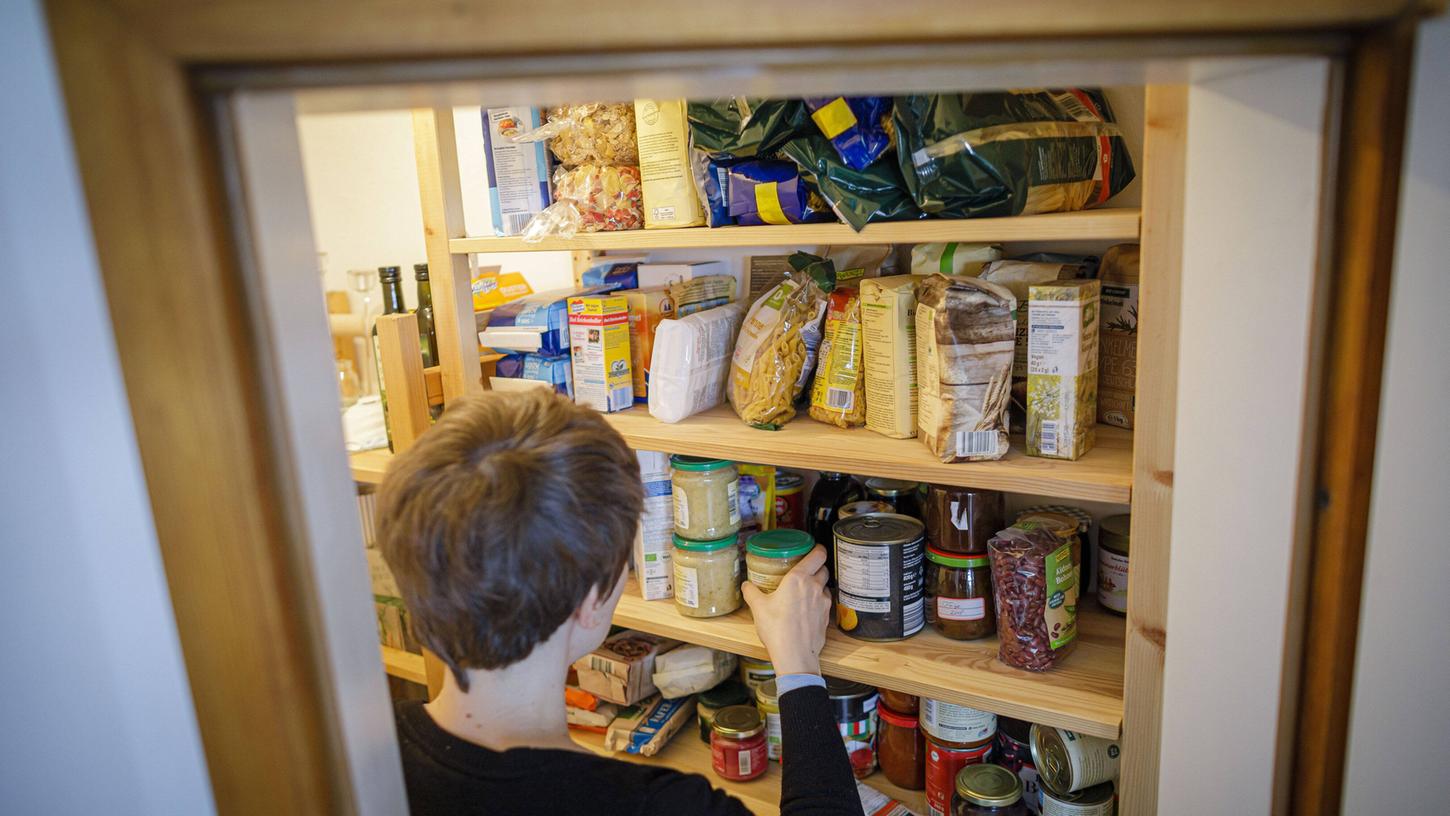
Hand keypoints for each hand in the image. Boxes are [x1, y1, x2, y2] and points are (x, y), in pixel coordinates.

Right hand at [742, 545, 831, 675]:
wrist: (794, 655)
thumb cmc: (777, 629)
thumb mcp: (758, 608)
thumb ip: (751, 592)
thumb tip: (746, 585)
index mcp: (798, 579)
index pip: (818, 554)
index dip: (818, 549)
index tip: (813, 548)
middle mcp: (814, 587)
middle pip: (823, 569)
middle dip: (817, 566)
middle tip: (805, 568)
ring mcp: (823, 603)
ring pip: (825, 586)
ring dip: (818, 585)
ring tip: (805, 590)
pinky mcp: (826, 617)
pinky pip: (825, 603)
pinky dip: (819, 601)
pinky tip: (808, 608)